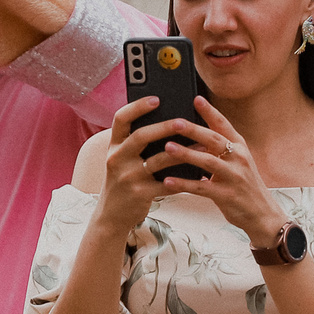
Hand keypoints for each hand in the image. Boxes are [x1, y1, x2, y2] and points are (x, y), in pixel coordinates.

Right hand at [91, 98, 199, 233]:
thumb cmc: (124, 181)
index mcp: (114, 145)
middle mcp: (117, 158)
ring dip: (182, 153)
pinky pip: (166, 184)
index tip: (156, 98)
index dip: (137, 106)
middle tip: (184, 121)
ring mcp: (127, 177)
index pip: (121, 118)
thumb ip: (136, 143)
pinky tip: (199, 174)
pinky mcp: (139, 194)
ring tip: (202, 147)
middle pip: (140, 136)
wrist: (112, 215)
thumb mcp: (122, 159)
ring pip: (157, 161)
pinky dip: (183, 179)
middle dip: (164, 127)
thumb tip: (170, 122)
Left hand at [160, 99, 286, 244]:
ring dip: (186, 154)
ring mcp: (234, 177)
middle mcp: (239, 159)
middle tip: (174, 122)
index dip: (210, 112)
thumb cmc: (245, 187)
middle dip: (193, 129)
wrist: (262, 214)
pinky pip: (201, 188)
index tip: (196, 99)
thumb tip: (196, 133)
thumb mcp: (237, 163)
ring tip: (167, 147)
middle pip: (214, 139)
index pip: (224, 125)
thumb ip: (220, 149)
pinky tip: (168, 181)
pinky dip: (184, 184)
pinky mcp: (227, 196)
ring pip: (207, 161)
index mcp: (240, 148)